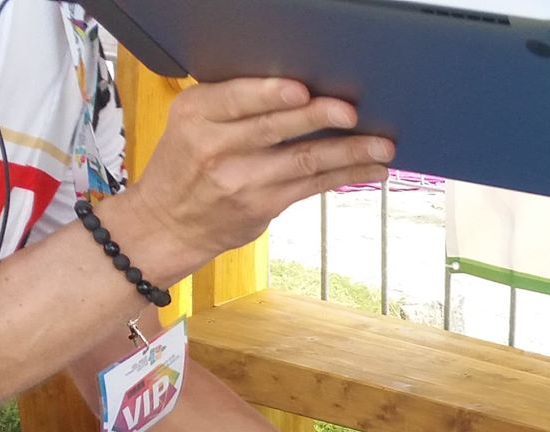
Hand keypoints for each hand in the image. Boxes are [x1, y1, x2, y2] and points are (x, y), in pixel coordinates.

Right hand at [113, 78, 395, 282]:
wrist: (166, 224)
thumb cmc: (184, 165)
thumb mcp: (190, 123)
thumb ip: (230, 105)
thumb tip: (297, 88)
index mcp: (195, 115)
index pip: (236, 99)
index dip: (271, 95)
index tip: (302, 91)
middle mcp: (215, 148)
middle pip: (275, 128)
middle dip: (318, 117)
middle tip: (352, 112)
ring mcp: (242, 181)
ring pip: (303, 160)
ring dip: (349, 152)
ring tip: (382, 145)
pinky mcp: (264, 206)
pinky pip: (313, 186)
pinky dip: (345, 175)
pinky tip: (370, 169)